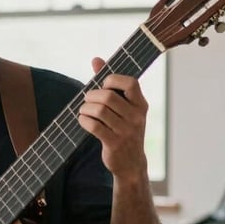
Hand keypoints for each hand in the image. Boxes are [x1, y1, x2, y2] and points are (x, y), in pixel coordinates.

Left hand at [77, 56, 148, 179]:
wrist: (131, 164)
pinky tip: (83, 121)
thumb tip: (96, 59)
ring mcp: (126, 131)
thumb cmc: (123, 129)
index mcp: (141, 105)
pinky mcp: (114, 143)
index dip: (112, 80)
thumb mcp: (123, 108)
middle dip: (91, 95)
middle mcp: (136, 117)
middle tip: (87, 100)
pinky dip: (83, 121)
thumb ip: (110, 83)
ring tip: (84, 111)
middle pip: (107, 96)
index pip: (130, 82)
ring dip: (85, 109)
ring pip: (99, 111)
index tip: (104, 86)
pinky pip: (93, 126)